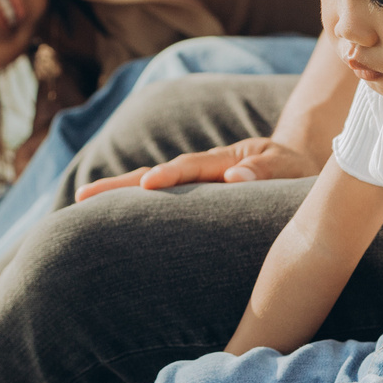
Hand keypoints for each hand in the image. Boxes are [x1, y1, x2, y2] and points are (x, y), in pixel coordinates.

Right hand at [75, 138, 317, 199]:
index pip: (190, 167)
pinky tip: (113, 221)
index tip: (148, 185)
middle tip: (83, 196)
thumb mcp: (291, 168)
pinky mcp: (197, 198)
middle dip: (120, 185)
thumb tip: (236, 178)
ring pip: (154, 187)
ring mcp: (197, 184)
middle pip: (156, 174)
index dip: (169, 176)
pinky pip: (164, 203)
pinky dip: (136, 207)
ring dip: (120, 195)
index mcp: (225, 160)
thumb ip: (267, 170)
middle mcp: (203, 169)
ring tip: (83, 204)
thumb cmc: (298, 171)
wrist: (300, 167)